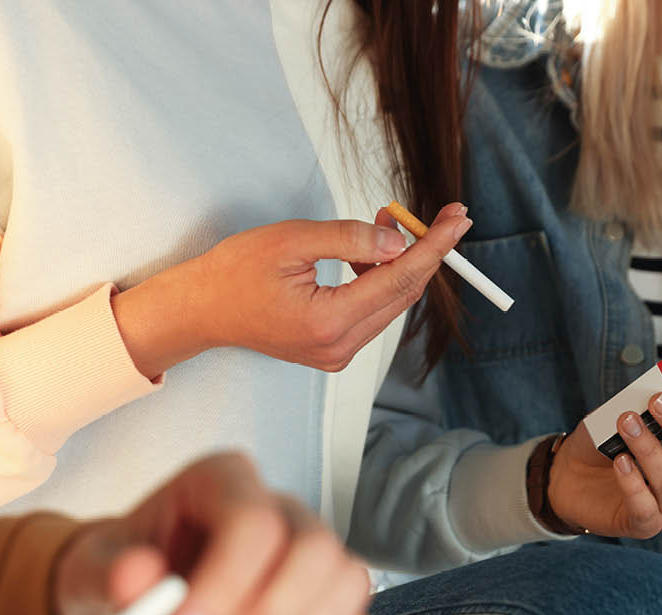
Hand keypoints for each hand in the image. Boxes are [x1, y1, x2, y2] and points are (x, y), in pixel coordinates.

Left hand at [51, 453, 379, 614]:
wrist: (131, 596)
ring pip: (349, 585)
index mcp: (220, 481)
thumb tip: (137, 578)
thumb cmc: (119, 570)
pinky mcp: (324, 603)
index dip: (228, 585)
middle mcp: (276, 508)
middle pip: (317, 550)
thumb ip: (110, 572)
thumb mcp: (94, 567)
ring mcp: (308, 554)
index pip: (254, 521)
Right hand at [111, 204, 470, 377]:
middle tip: (439, 214)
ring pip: (389, 304)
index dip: (435, 246)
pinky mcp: (331, 350)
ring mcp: (335, 354)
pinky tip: (372, 253)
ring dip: (399, 264)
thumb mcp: (291, 241)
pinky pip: (370, 311)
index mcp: (329, 322)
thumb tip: (398, 240)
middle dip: (424, 253)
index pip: (399, 280)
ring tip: (390, 223)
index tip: (460, 219)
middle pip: (402, 296)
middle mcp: (338, 347)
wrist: (201, 310)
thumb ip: (349, 238)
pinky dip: (379, 280)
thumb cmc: (234, 273)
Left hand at [548, 312, 661, 537]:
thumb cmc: (603, 442)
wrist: (566, 473)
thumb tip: (658, 381)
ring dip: (649, 448)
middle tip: (659, 402)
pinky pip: (646, 508)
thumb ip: (645, 399)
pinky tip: (620, 463)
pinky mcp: (642, 521)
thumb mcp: (623, 412)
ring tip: (626, 423)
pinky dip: (632, 483)